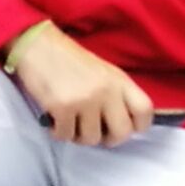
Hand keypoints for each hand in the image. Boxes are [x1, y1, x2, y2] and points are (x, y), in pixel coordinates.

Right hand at [4, 24, 152, 146]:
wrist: (39, 46)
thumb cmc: (70, 61)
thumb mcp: (104, 73)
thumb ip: (116, 95)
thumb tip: (123, 124)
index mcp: (120, 80)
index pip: (145, 110)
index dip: (138, 126)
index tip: (123, 127)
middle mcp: (107, 91)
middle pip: (122, 133)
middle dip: (108, 139)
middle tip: (95, 131)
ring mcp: (86, 100)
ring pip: (91, 139)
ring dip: (78, 135)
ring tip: (70, 122)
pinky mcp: (63, 107)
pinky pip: (66, 136)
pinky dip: (58, 132)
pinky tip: (54, 120)